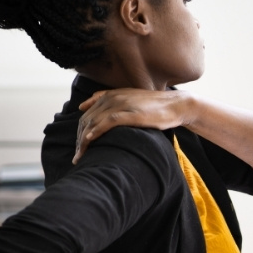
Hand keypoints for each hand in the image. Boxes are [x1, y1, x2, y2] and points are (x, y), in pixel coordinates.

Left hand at [74, 88, 194, 162]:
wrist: (175, 105)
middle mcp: (112, 98)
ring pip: (93, 122)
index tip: (79, 147)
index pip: (86, 114)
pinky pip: (106, 122)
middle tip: (77, 157)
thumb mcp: (130, 101)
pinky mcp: (129, 113)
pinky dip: (95, 132)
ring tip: (80, 156)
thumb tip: (85, 106)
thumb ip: (109, 102)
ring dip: (83, 141)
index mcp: (110, 95)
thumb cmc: (154, 107)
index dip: (79, 132)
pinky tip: (89, 141)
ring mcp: (120, 104)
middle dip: (79, 139)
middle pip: (86, 120)